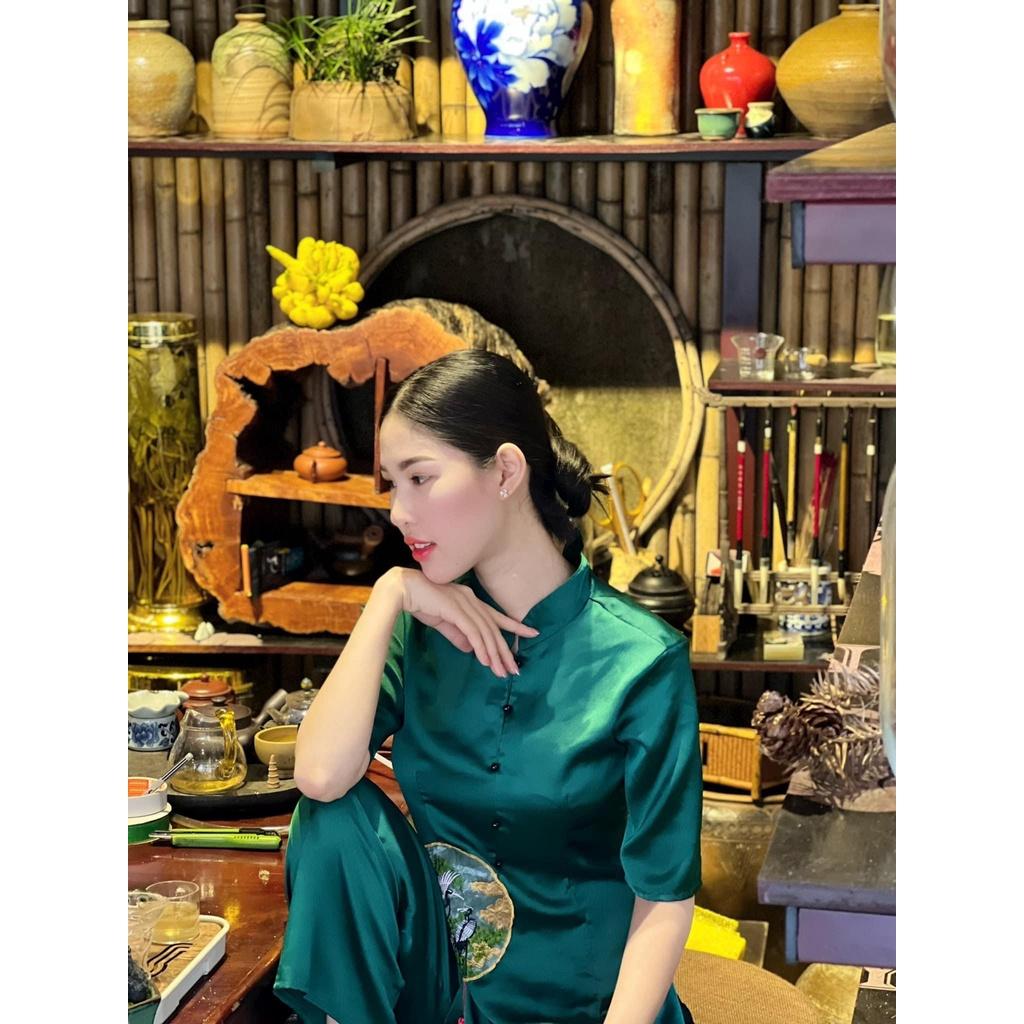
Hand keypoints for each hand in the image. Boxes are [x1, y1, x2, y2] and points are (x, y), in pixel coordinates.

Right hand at [380, 568, 537, 677]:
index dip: (515, 626)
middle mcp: (471, 600)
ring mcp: (465, 603)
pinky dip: (482, 647)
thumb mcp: (443, 622)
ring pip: (486, 633)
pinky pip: (473, 632)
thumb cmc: (421, 602)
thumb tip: (470, 650)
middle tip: (515, 669)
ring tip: (502, 671)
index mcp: (470, 600)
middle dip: (505, 650)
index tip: (532, 633)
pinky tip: (486, 661)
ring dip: (495, 654)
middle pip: (494, 628)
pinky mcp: (456, 610)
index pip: (497, 616)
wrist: (403, 590)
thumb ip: (457, 635)